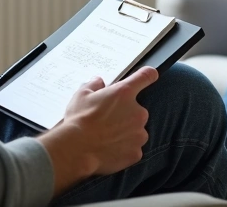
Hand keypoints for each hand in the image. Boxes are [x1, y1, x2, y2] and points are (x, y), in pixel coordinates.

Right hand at [39, 67, 158, 193]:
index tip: (150, 76)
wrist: (76, 149)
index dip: (148, 75)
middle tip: (107, 122)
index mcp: (124, 93)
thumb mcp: (82, 95)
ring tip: (106, 137)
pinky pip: (133, 149)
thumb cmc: (79, 121)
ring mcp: (139, 133)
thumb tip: (98, 82)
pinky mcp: (136, 152)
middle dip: (125, 115)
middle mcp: (137, 112)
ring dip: (125, 133)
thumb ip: (94, 85)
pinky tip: (108, 149)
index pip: (146, 76)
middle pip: (137, 110)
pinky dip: (123, 149)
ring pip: (136, 131)